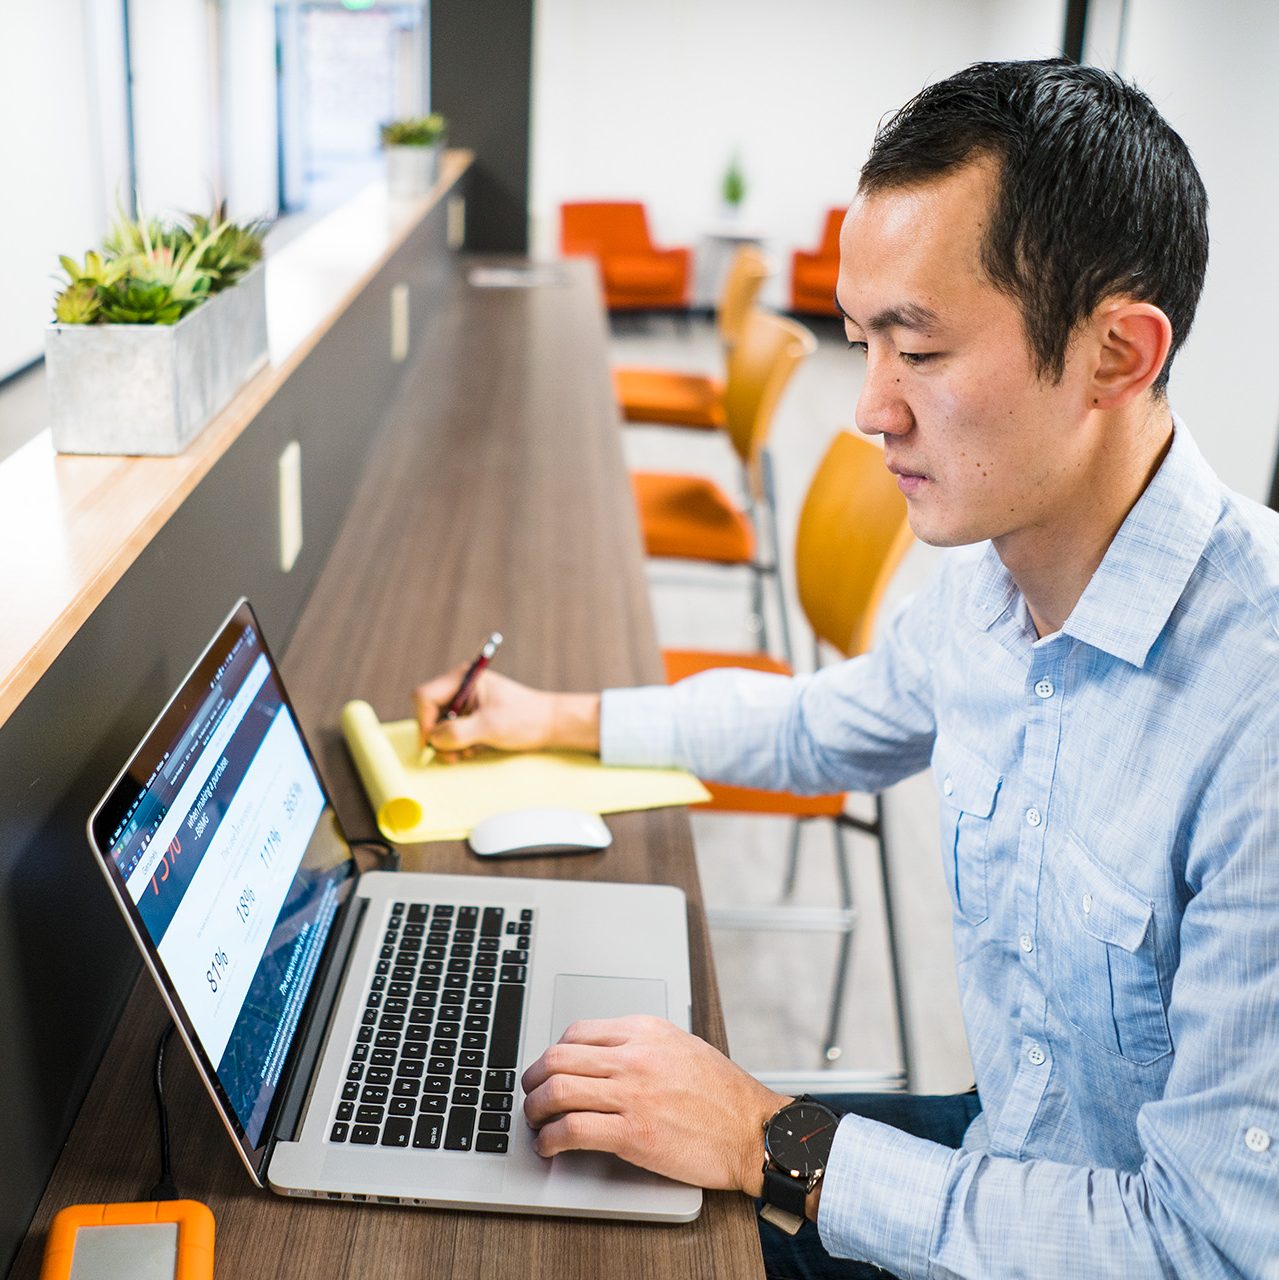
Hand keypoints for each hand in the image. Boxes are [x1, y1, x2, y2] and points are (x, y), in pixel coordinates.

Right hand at [413, 666, 599, 758]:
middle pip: (428, 713)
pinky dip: (457, 746)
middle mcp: (460, 688)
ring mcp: (464, 704)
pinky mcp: (469, 719)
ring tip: (468, 752)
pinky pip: (450, 735)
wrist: (549, 725)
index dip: (424, 721)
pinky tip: (474, 749)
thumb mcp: (491, 726)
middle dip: (437, 737)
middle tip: (453, 755)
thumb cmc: (525, 718)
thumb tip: (433, 739)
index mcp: (463, 678)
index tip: (431, 743)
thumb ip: (459, 732)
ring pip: (438, 727)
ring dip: (449, 745)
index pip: (425, 697)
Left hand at [521, 1015, 788, 1193]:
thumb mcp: (682, 1046)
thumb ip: (642, 1045)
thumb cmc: (724, 1094)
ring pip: (558, 1091)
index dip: (554, 1054)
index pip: (577, 1032)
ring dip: (536, 1109)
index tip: (550, 1069)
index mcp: (645, 1030)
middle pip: (558, 1058)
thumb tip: (604, 1055)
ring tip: (536, 1122)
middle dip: (534, 1079)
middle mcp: (634, 1056)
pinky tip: (550, 1146)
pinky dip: (550, 1140)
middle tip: (530, 1095)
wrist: (754, 1130)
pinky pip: (573, 1130)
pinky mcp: (633, 1132)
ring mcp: (632, 1093)